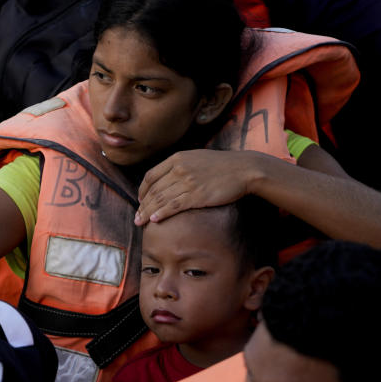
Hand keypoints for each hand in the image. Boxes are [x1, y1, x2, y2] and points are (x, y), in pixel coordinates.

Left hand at [135, 149, 268, 224]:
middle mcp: (179, 169)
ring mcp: (188, 182)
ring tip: (140, 222)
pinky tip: (154, 221)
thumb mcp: (197, 158)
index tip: (141, 201)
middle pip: (153, 190)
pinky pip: (174, 206)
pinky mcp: (197, 195)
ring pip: (160, 199)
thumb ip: (181, 166)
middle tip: (136, 217)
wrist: (244, 169)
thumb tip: (168, 177)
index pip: (151, 176)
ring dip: (147, 213)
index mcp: (177, 158)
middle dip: (142, 206)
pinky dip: (161, 213)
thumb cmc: (223, 166)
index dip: (142, 191)